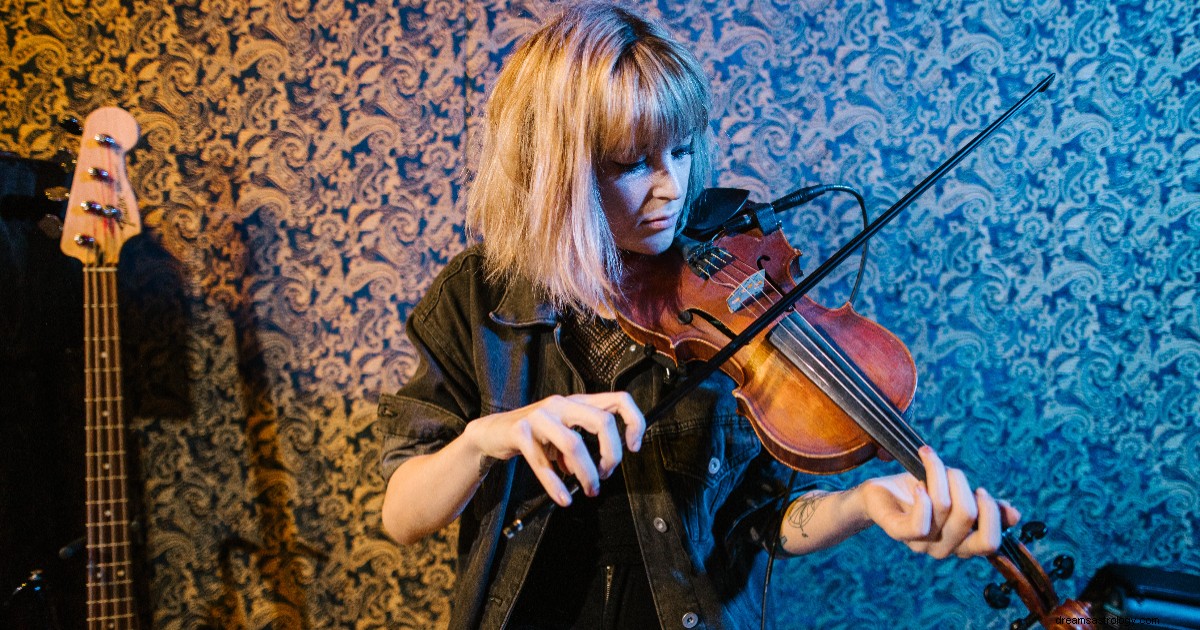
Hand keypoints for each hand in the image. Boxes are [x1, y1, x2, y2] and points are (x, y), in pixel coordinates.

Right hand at [463, 392, 644, 506]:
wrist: (492, 432)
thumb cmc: (534, 434)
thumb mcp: (562, 434)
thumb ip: (583, 446)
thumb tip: (599, 469)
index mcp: (577, 402)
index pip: (618, 399)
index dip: (634, 421)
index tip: (634, 447)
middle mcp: (561, 403)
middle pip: (602, 421)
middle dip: (611, 454)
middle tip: (606, 474)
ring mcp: (540, 416)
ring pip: (574, 444)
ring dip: (587, 473)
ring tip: (589, 490)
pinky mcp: (520, 431)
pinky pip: (542, 462)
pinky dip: (555, 485)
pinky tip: (563, 498)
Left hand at [856, 446, 1020, 558]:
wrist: (877, 494)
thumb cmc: (918, 492)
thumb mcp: (955, 494)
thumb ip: (983, 507)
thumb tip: (1015, 515)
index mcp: (960, 543)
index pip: (989, 544)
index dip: (992, 514)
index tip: (980, 490)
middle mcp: (942, 549)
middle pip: (968, 516)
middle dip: (962, 483)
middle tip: (950, 470)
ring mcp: (919, 544)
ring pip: (945, 507)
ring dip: (940, 475)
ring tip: (930, 462)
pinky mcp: (897, 533)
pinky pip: (919, 524)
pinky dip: (923, 497)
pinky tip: (918, 484)